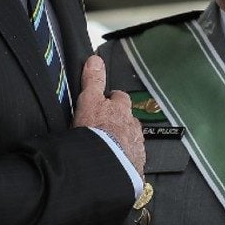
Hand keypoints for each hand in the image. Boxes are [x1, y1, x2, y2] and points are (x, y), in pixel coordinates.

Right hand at [74, 55, 145, 175]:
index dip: (112, 100)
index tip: (107, 102)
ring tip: (110, 148)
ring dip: (123, 141)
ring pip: (132, 139)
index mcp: (121, 110)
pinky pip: (131, 160)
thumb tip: (95, 59)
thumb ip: (93, 81)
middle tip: (106, 127)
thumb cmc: (94, 132)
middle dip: (120, 121)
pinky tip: (116, 164)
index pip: (119, 98)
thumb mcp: (89, 101)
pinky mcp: (135, 166)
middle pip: (128, 119)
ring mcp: (136, 147)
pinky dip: (125, 160)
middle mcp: (132, 126)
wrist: (104, 164)